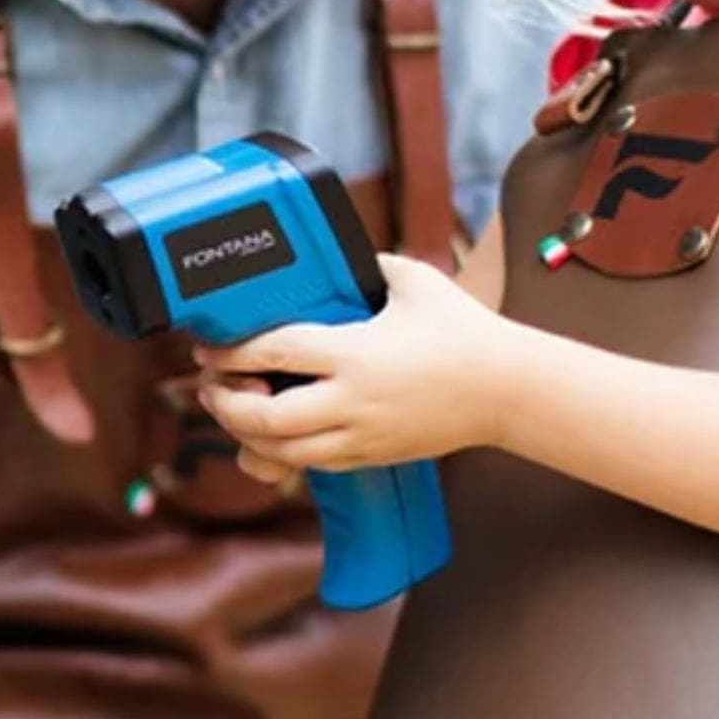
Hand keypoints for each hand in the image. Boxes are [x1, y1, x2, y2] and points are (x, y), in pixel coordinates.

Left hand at [194, 252, 522, 471]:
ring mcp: (361, 434)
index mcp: (357, 353)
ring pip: (282, 451)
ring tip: (233, 409)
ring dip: (245, 435)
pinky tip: (269, 432)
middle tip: (211, 386)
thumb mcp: (414, 282)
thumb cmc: (463, 331)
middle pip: (266, 419)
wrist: (509, 390)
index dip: (231, 353)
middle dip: (226, 406)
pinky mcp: (370, 456)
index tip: (208, 348)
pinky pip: (310, 464)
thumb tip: (333, 253)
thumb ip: (367, 264)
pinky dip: (279, 453)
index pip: (275, 353)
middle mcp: (353, 400)